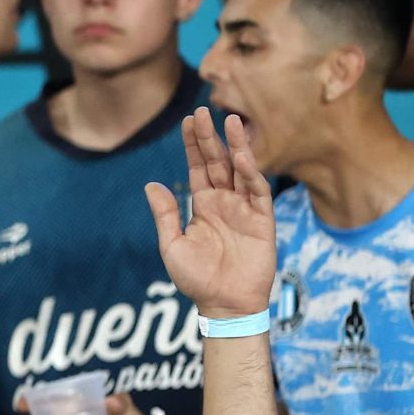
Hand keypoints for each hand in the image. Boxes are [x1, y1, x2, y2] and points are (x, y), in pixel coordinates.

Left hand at [145, 109, 275, 321]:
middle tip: (204, 109)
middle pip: (218, 161)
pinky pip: (257, 190)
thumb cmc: (197, 279)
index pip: (198, 167)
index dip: (193, 145)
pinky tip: (242, 156)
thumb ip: (165, 215)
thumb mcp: (172, 246)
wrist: (224, 304)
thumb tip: (151, 184)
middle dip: (211, 137)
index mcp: (202, 205)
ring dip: (235, 145)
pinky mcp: (262, 219)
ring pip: (240, 169)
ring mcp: (244, 208)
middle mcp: (224, 201)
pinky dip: (251, 172)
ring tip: (230, 121)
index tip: (188, 121)